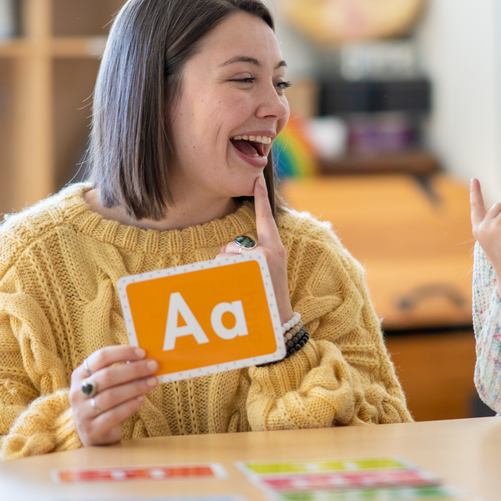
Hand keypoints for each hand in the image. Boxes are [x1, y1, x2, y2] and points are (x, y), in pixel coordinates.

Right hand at [71, 345, 158, 446]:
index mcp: (80, 374)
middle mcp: (77, 392)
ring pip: (111, 396)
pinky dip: (130, 405)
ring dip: (135, 387)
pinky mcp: (92, 428)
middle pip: (107, 376)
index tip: (142, 353)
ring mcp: (82, 412)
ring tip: (152, 382)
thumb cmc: (105, 402)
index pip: (100, 357)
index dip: (122, 352)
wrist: (95, 433)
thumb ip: (121, 371)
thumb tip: (146, 360)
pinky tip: (142, 399)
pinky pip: (113, 415)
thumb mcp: (107, 385)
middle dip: (133, 369)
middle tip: (153, 367)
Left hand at [218, 175, 291, 324]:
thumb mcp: (269, 271)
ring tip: (241, 286)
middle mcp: (269, 250)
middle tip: (244, 280)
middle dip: (229, 261)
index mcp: (275, 248)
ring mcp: (259, 260)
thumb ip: (255, 255)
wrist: (279, 320)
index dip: (261, 198)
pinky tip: (236, 288)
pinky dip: (221, 276)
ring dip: (225, 271)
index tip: (257, 180)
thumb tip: (228, 249)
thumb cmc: (270, 295)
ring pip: (224, 256)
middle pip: (232, 245)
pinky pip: (222, 264)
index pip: (265, 218)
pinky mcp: (249, 269)